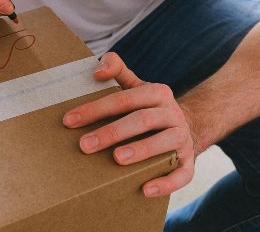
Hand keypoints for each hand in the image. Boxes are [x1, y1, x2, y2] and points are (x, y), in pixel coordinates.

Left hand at [62, 52, 195, 196]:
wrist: (187, 127)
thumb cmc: (148, 108)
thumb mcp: (136, 86)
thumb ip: (117, 70)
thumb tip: (96, 71)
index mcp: (157, 93)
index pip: (123, 99)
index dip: (96, 109)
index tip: (69, 121)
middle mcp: (172, 114)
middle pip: (141, 120)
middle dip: (112, 132)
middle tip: (85, 145)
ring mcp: (183, 138)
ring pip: (165, 143)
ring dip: (141, 150)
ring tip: (117, 159)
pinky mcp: (190, 162)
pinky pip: (182, 174)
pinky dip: (165, 182)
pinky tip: (145, 189)